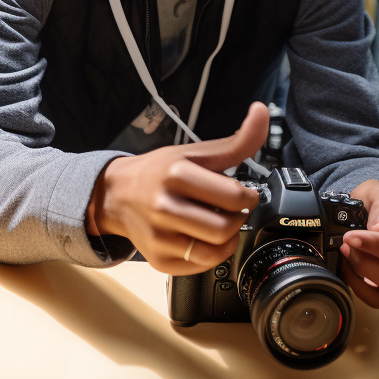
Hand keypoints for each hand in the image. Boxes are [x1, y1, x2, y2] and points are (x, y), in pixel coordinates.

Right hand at [87, 103, 268, 274]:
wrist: (116, 194)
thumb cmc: (158, 171)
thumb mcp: (194, 152)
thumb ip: (235, 140)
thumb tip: (262, 112)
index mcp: (176, 174)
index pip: (233, 196)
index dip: (249, 196)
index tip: (245, 193)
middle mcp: (164, 206)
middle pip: (225, 227)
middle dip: (238, 219)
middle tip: (233, 211)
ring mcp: (160, 237)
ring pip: (215, 252)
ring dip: (228, 239)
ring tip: (220, 224)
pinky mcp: (159, 259)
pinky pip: (200, 266)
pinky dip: (211, 255)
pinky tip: (204, 238)